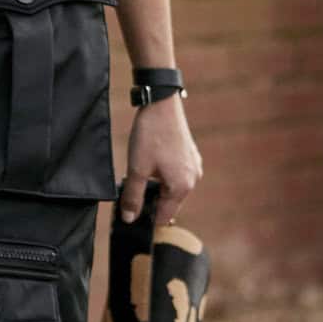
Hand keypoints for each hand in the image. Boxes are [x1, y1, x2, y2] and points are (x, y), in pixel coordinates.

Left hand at [117, 95, 202, 223]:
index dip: (145, 218)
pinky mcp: (190, 155)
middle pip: (169, 204)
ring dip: (156, 187)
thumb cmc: (150, 135)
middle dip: (150, 200)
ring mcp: (193, 166)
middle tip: (131, 189)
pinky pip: (176, 175)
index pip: (164, 217)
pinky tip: (150, 162)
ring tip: (139, 173)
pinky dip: (163, 175)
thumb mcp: (136, 169)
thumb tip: (129, 219)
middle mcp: (193, 179)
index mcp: (182, 187)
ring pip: (172, 189)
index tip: (130, 211)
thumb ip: (133, 197)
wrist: (161, 102)